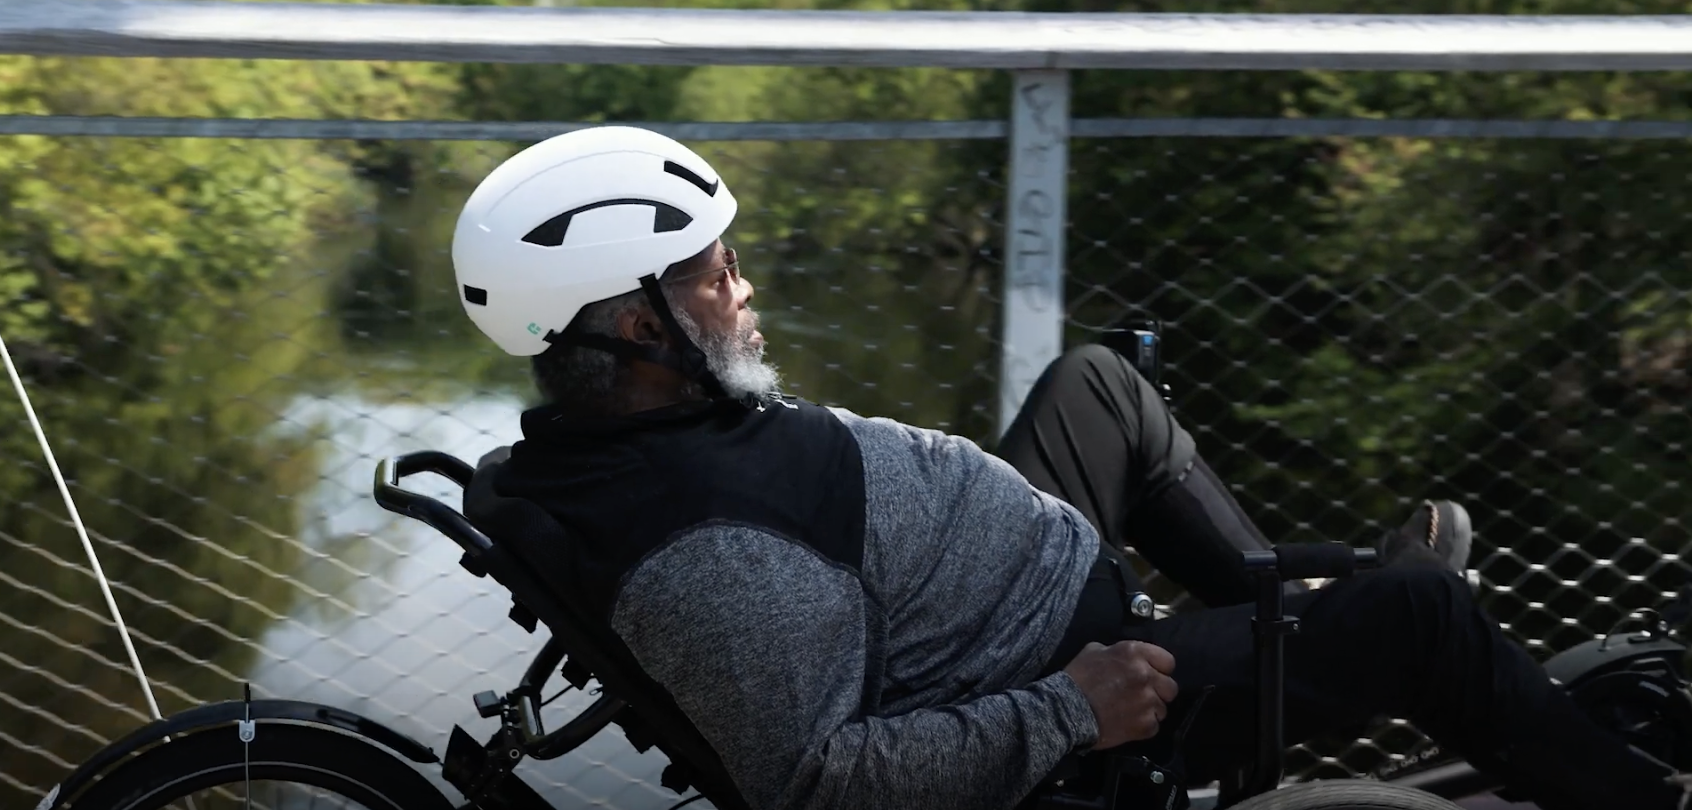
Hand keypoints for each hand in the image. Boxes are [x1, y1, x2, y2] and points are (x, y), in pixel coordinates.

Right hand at [1062, 640, 1177, 749]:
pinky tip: (1127, 724)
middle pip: (1170, 687)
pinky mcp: (1145, 725)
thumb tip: (1127, 658)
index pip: (1168, 661)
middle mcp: (1146, 675)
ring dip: (1151, 711)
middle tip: (1142, 696)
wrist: (1065, 710)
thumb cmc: (1077, 678)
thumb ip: (1117, 652)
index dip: (1160, 669)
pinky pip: (1154, 727)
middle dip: (1158, 692)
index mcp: (1135, 653)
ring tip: (1132, 712)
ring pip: (1163, 708)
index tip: (1151, 675)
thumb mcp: (1094, 651)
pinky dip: (1143, 727)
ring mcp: (1147, 701)